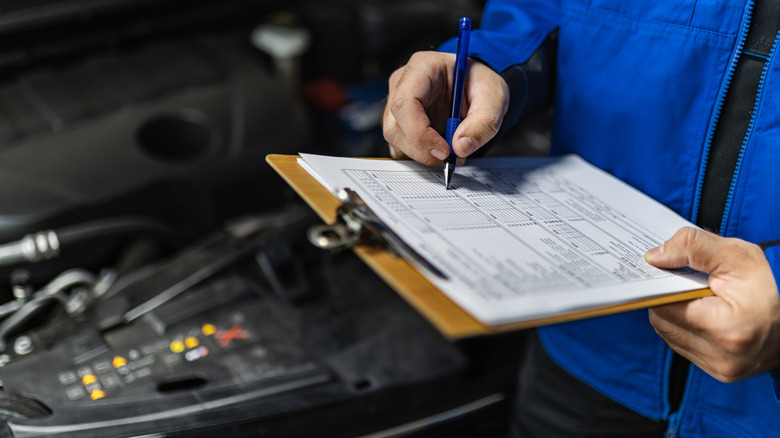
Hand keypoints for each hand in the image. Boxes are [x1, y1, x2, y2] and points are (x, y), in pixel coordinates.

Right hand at [382, 51, 508, 165]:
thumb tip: (461, 147)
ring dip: (422, 154)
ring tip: (451, 151)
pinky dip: (420, 155)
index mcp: (422, 68)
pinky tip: (439, 148)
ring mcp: (397, 105)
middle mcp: (402, 85)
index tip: (444, 151)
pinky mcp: (399, 124)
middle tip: (452, 156)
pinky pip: (400, 147)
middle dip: (422, 149)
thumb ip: (484, 122)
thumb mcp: (494, 97)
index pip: (404, 103)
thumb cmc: (480, 84)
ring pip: (396, 140)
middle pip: (395, 127)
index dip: (419, 133)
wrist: (476, 87)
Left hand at [644, 227, 779, 381]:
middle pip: (662, 320)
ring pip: (668, 334)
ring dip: (673, 313)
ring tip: (695, 296)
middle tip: (683, 281)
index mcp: (727, 330)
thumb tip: (654, 257)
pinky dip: (684, 328)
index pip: (665, 304)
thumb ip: (693, 247)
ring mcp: (721, 368)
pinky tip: (701, 313)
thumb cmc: (771, 284)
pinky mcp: (720, 372)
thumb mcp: (738, 255)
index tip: (664, 269)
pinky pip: (682, 346)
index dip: (661, 284)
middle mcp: (722, 357)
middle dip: (667, 297)